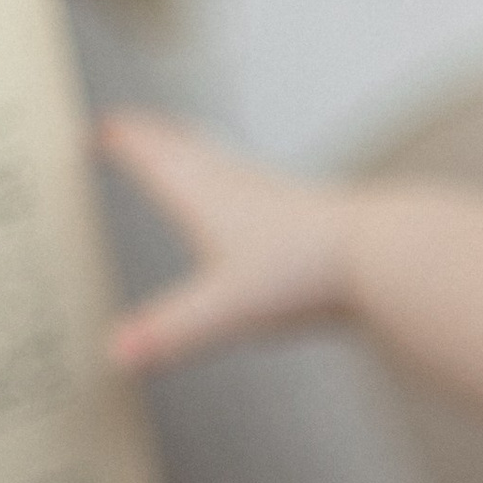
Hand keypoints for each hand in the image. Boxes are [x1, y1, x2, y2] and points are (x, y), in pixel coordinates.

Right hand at [101, 108, 355, 370]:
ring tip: (187, 154)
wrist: (384, 252)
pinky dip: (242, 189)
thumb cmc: (306, 268)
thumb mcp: (224, 306)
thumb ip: (170, 330)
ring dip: (199, 154)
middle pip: (186, 147)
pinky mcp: (311, 213)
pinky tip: (259, 207)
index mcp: (205, 190)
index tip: (97, 129)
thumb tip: (117, 355)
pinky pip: (262, 193)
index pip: (151, 153)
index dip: (122, 139)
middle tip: (131, 127)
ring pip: (227, 163)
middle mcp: (240, 181)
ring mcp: (278, 194)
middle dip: (154, 136)